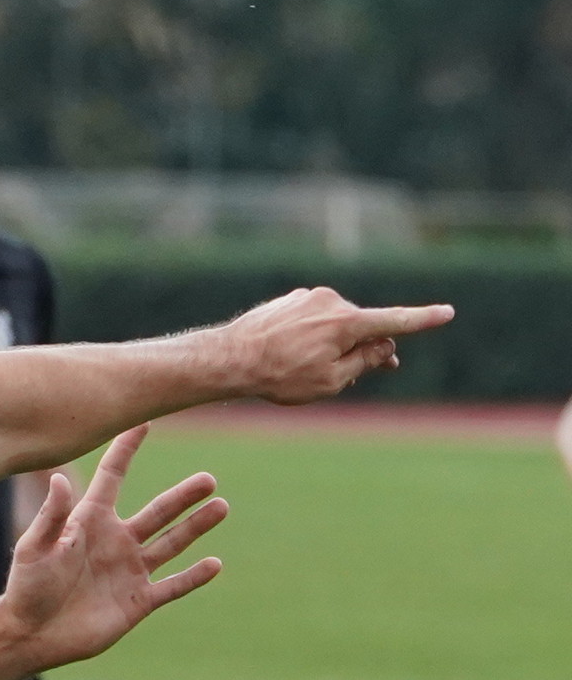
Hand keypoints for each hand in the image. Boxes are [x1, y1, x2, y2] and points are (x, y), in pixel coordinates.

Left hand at [3, 426, 226, 670]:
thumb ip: (52, 515)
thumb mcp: (34, 547)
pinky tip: (214, 564)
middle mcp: (115, 542)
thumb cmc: (26, 588)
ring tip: (221, 506)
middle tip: (208, 479)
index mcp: (90, 521)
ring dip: (196, 527)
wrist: (32, 636)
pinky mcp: (137, 601)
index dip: (127, 449)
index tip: (145, 421)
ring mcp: (129, 571)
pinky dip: (193, 577)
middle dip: (183, 496)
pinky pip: (172, 586)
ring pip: (171, 543)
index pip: (114, 476)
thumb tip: (60, 478)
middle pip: (158, 511)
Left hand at [221, 285, 452, 404]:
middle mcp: (332, 302)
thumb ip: (364, 362)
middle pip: (363, 327)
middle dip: (367, 348)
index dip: (423, 320)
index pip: (395, 321)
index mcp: (348, 322)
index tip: (447, 313)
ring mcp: (310, 298)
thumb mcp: (331, 381)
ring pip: (336, 325)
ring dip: (335, 345)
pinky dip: (313, 338)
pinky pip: (313, 320)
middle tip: (374, 371)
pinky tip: (291, 356)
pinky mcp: (291, 300)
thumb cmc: (281, 376)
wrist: (231, 358)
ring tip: (307, 371)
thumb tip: (385, 346)